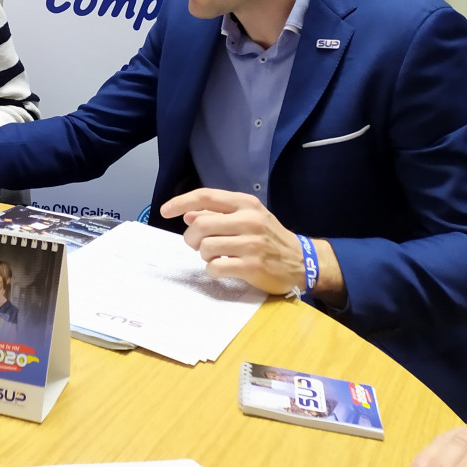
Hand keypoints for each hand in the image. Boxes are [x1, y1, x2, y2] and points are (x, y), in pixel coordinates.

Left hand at [160, 188, 307, 295]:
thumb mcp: (247, 218)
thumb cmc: (269, 237)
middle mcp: (249, 220)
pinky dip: (212, 270)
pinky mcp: (252, 266)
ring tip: (215, 257)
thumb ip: (218, 215)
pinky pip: (215, 267)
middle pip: (201, 225)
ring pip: (206, 247)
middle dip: (191, 238)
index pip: (205, 196)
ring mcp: (251, 243)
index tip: (165, 211)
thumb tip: (188, 214)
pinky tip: (221, 269)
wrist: (301, 261)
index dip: (181, 202)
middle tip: (195, 245)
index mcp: (245, 203)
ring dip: (204, 255)